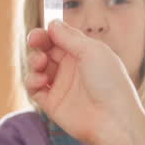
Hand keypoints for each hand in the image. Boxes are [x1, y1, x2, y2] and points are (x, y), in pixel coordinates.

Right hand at [25, 21, 144, 144]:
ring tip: (41, 64)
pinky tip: (42, 81)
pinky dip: (32, 80)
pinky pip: (33, 88)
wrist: (113, 120)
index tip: (42, 32)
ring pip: (37, 67)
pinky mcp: (51, 103)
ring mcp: (61, 85)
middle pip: (46, 49)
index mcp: (83, 53)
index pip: (59, 37)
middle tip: (35, 41)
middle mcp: (71, 68)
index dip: (48, 33)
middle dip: (38, 43)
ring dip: (34, 61)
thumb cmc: (110, 83)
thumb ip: (69, 37)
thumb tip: (52, 24)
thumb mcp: (92, 51)